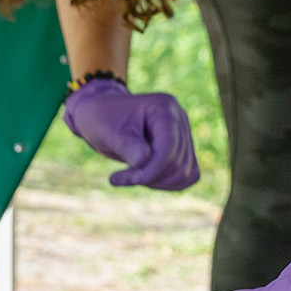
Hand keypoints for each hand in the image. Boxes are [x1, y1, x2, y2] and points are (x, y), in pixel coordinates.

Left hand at [63, 78, 198, 190]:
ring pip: (185, 172)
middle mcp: (179, 119)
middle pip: (178, 161)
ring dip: (157, 181)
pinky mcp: (183, 150)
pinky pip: (187, 175)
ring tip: (131, 176)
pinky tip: (145, 179)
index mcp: (164, 107)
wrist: (103, 117)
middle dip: (149, 176)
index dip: (152, 169)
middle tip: (120, 177)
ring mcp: (183, 134)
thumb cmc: (104, 120)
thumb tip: (144, 160)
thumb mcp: (110, 132)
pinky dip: (166, 183)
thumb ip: (128, 146)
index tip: (122, 179)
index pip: (169, 146)